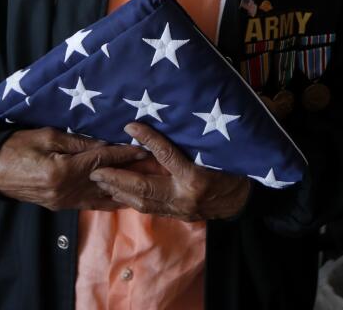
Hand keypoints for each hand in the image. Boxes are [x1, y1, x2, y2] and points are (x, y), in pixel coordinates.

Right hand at [0, 128, 146, 211]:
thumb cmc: (18, 146)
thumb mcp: (49, 136)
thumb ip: (79, 142)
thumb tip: (105, 145)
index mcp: (64, 171)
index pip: (102, 161)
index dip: (124, 154)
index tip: (144, 148)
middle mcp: (67, 192)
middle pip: (106, 181)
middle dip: (130, 174)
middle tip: (152, 167)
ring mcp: (64, 202)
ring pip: (101, 198)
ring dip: (123, 190)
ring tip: (144, 183)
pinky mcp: (61, 206)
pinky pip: (90, 205)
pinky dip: (107, 200)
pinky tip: (122, 198)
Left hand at [89, 122, 250, 221]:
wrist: (245, 200)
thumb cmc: (232, 169)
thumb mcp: (214, 151)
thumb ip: (188, 142)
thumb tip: (162, 126)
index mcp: (196, 177)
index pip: (166, 154)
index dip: (147, 138)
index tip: (129, 126)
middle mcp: (185, 196)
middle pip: (144, 186)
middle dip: (117, 178)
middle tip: (96, 168)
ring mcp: (180, 210)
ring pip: (142, 202)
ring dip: (119, 191)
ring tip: (100, 181)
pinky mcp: (179, 216)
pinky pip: (150, 209)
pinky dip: (132, 200)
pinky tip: (119, 193)